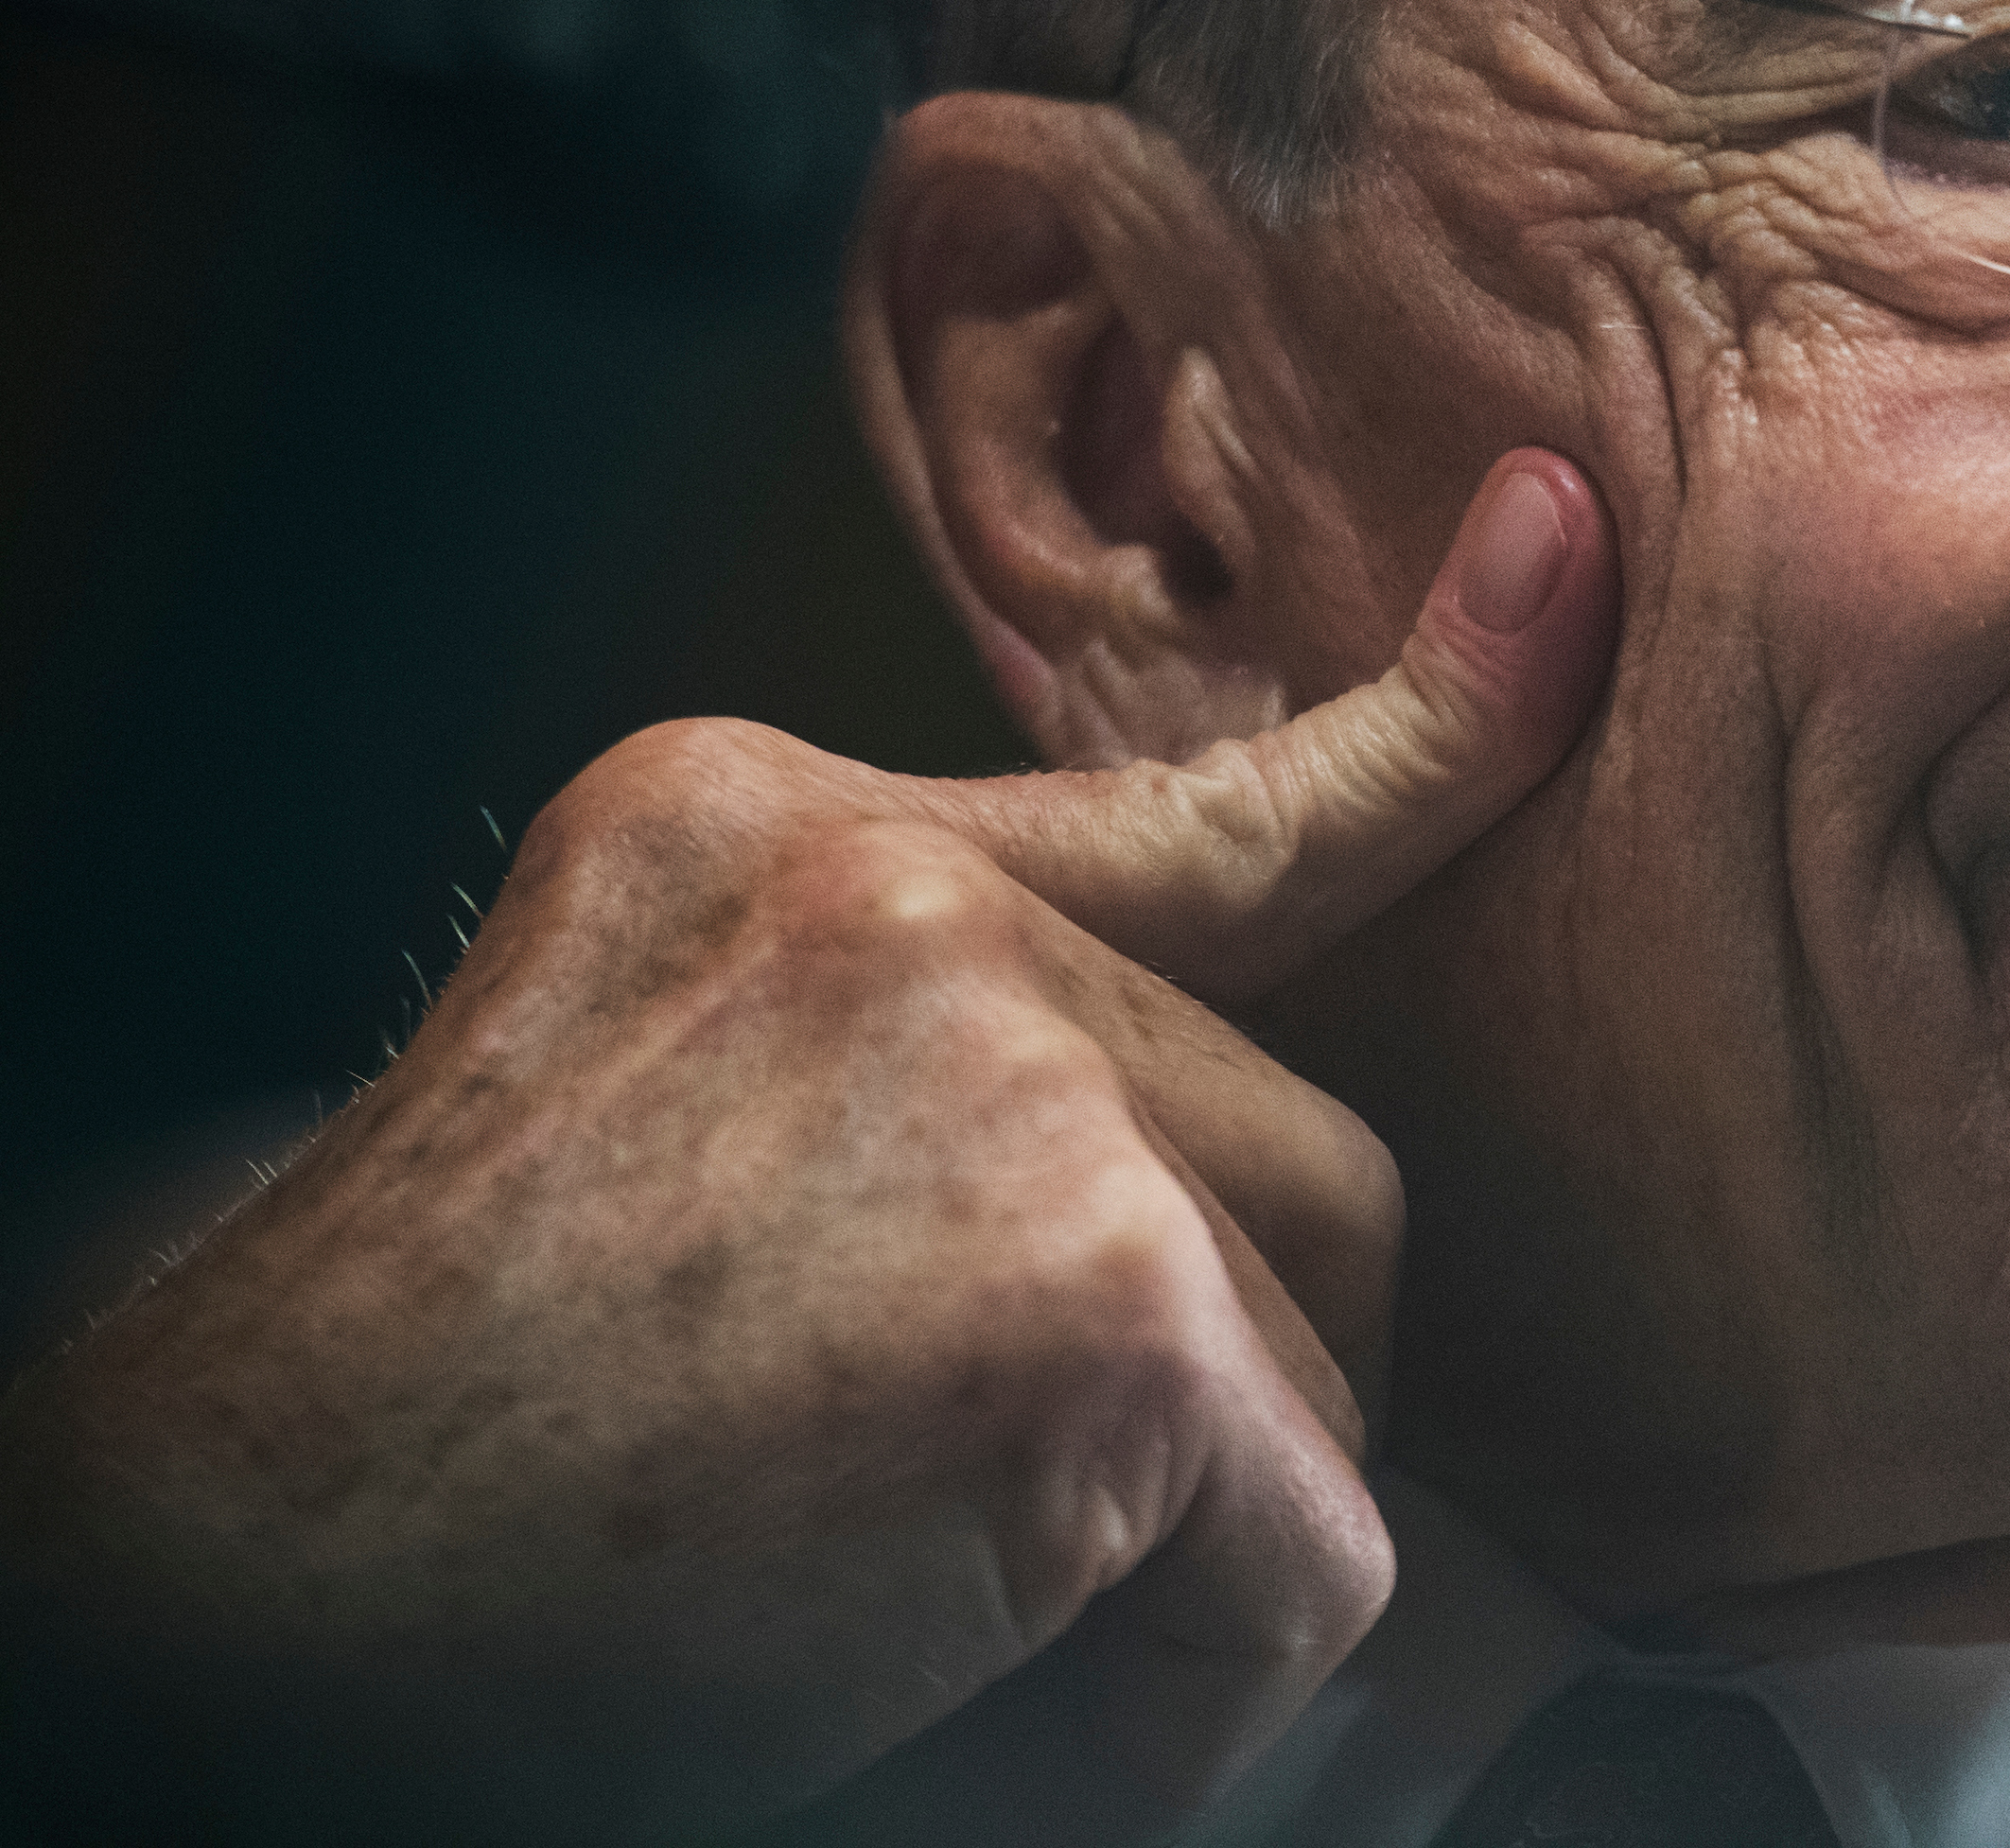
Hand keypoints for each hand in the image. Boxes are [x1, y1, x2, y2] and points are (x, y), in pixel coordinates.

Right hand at [0, 450, 1613, 1844]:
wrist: (207, 1601)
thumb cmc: (415, 1435)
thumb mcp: (665, 1117)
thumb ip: (947, 1067)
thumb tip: (1221, 1185)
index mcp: (780, 833)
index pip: (1202, 780)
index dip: (1440, 704)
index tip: (1567, 548)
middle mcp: (904, 899)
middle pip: (1296, 1143)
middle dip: (1208, 1365)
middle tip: (943, 1514)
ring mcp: (1012, 1076)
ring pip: (1317, 1347)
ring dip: (1180, 1531)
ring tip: (904, 1606)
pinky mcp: (1097, 1304)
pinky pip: (1308, 1552)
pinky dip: (1185, 1695)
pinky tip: (964, 1696)